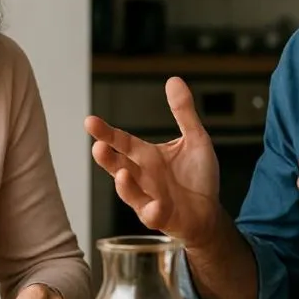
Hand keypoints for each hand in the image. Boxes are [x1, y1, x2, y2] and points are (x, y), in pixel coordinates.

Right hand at [84, 77, 221, 246]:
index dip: (106, 132)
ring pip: (129, 193)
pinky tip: (155, 205)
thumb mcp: (196, 139)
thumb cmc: (197, 178)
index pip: (121, 141)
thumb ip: (183, 112)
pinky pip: (152, 215)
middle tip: (98, 147)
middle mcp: (142, 177)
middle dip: (106, 158)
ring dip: (124, 185)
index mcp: (146, 156)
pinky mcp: (161, 218)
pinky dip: (152, 210)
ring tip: (123, 173)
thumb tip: (174, 80)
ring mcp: (148, 199)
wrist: (210, 213)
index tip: (89, 121)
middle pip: (118, 165)